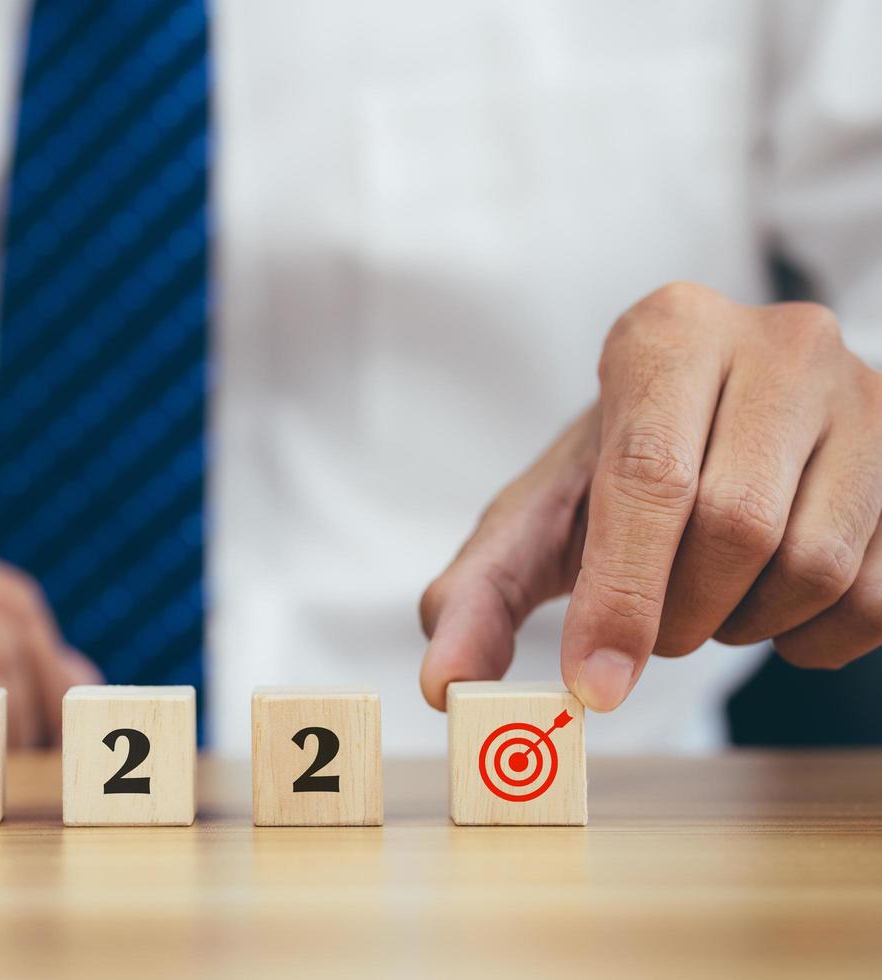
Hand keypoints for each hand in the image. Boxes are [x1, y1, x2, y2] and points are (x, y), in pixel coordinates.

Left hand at [420, 283, 881, 711]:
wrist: (719, 424)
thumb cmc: (618, 473)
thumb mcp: (538, 516)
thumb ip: (480, 594)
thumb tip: (447, 685)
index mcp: (668, 333)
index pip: (649, 476)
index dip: (620, 595)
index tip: (594, 683)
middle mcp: (780, 343)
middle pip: (735, 525)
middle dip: (676, 614)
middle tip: (648, 631)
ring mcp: (868, 395)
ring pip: (815, 562)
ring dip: (743, 625)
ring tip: (705, 601)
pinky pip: (878, 594)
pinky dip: (813, 637)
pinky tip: (769, 608)